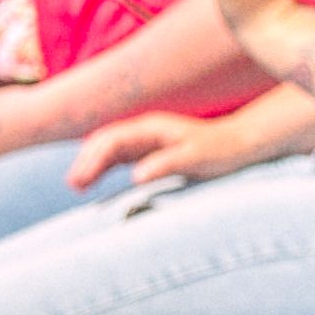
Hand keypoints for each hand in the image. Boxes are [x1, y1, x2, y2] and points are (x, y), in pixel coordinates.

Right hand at [62, 108, 251, 192]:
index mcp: (150, 129)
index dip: (94, 159)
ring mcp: (146, 141)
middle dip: (85, 161)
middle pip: (104, 142)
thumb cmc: (220, 150)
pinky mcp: (151, 152)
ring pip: (108, 149)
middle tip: (73, 185)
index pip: (111, 140)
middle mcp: (144, 132)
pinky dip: (103, 167)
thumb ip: (164, 165)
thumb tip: (135, 177)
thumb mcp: (194, 158)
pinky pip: (119, 157)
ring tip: (76, 185)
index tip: (81, 179)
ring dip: (91, 164)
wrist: (241, 144)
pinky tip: (95, 180)